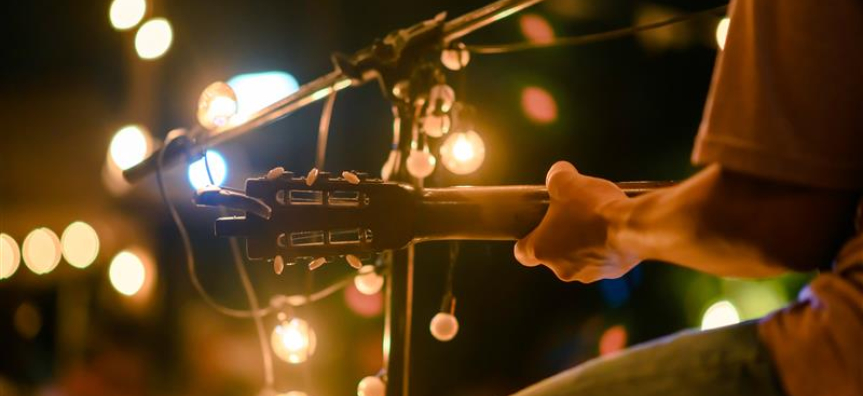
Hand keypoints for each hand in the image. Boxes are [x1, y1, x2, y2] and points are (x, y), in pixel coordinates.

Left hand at [514, 161, 640, 281]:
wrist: (631, 226)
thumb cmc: (592, 208)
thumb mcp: (565, 181)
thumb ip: (556, 177)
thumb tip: (558, 173)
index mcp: (542, 250)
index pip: (522, 253)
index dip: (526, 240)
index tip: (534, 229)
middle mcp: (562, 268)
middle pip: (554, 253)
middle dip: (561, 235)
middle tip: (572, 215)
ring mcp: (588, 273)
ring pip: (579, 257)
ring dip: (584, 241)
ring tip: (595, 219)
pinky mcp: (612, 272)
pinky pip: (603, 259)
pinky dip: (605, 246)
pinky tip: (613, 228)